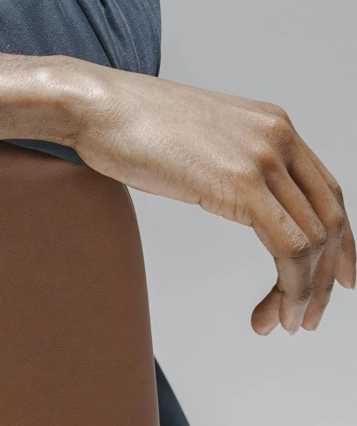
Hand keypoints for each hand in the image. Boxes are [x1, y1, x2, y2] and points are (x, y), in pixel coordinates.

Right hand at [63, 67, 351, 334]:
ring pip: (313, 240)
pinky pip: (289, 247)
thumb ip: (224, 160)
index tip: (335, 277)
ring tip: (286, 322)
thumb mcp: (195, 139)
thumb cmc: (124, 121)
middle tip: (309, 316)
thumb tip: (224, 189)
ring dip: (304, 292)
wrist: (93, 104)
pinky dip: (290, 286)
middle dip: (324, 278)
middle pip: (329, 219)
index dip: (340, 242)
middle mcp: (279, 137)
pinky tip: (276, 309)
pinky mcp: (243, 184)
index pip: (327, 191)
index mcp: (273, 124)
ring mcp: (264, 158)